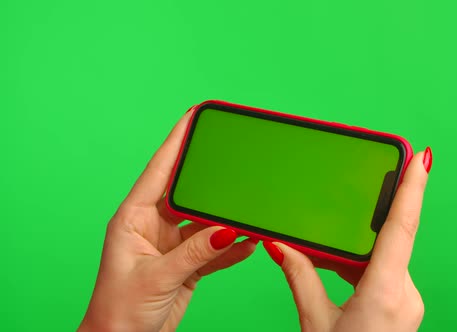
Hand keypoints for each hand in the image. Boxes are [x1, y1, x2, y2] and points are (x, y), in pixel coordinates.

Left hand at [79, 110, 257, 331]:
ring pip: (205, 221)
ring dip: (227, 218)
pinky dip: (232, 247)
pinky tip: (250, 241)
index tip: (193, 116)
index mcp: (134, 218)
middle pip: (187, 191)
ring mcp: (172, 244)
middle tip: (234, 156)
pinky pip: (214, 248)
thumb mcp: (158, 277)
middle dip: (210, 176)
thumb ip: (196, 252)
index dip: (176, 141)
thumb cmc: (119, 311)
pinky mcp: (187, 264)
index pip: (159, 170)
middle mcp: (153, 226)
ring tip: (251, 208)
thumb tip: (228, 229)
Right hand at [263, 148, 431, 331]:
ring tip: (329, 246)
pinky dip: (361, 264)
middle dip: (371, 216)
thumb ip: (300, 277)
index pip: (402, 228)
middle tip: (362, 187)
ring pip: (384, 257)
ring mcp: (407, 301)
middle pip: (389, 239)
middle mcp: (405, 293)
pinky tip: (338, 266)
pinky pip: (384, 272)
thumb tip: (279, 244)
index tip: (423, 158)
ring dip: (359, 247)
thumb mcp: (314, 322)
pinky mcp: (402, 306)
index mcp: (385, 292)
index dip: (413, 188)